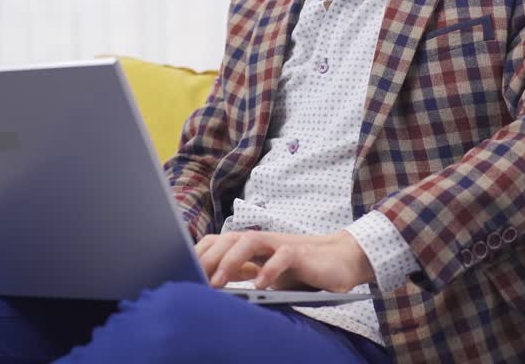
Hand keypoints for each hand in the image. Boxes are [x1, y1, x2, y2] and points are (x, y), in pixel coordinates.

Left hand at [194, 230, 374, 291]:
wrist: (341, 260)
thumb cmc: (302, 271)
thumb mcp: (267, 275)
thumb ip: (243, 274)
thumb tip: (211, 286)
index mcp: (251, 247)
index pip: (218, 242)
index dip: (199, 255)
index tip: (183, 273)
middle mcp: (262, 241)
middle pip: (227, 239)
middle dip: (208, 259)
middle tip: (195, 280)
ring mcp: (280, 244)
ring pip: (249, 241)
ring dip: (231, 261)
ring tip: (220, 283)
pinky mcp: (300, 252)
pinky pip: (282, 256)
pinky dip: (270, 270)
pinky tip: (261, 285)